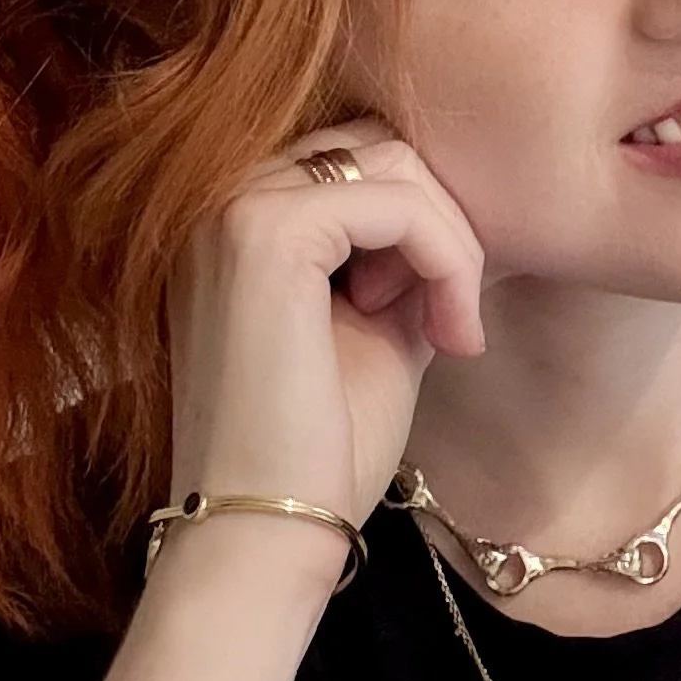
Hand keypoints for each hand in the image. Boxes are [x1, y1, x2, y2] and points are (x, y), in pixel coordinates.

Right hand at [162, 120, 486, 574]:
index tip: (446, 314)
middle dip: (440, 226)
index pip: (358, 162)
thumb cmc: (318, 446)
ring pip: (394, 167)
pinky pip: (397, 203)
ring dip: (449, 245)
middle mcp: (218, 198)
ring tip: (449, 329)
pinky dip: (445, 258)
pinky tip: (445, 333)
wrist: (264, 530)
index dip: (423, 224)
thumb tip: (463, 209)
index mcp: (235, 219)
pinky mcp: (263, 234)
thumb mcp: (378, 326)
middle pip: (379, 150)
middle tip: (453, 321)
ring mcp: (232, 209)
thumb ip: (404, 258)